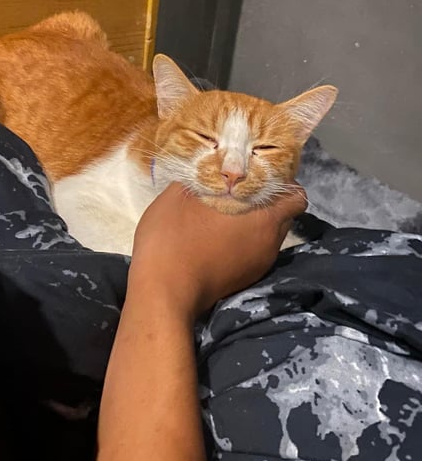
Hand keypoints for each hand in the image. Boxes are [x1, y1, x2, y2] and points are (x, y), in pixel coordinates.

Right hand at [129, 182, 306, 319]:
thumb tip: (212, 167)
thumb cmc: (173, 238)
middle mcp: (270, 241)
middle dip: (270, 200)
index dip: (283, 180)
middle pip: (284, 214)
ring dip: (256, 222)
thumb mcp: (179, 195)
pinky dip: (245, 241)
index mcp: (263, 217)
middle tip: (243, 189)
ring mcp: (259, 264)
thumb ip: (202, 177)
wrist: (164, 293)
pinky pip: (255, 251)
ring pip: (269, 235)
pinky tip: (218, 236)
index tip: (262, 172)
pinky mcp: (245, 279)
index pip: (296, 196)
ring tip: (227, 212)